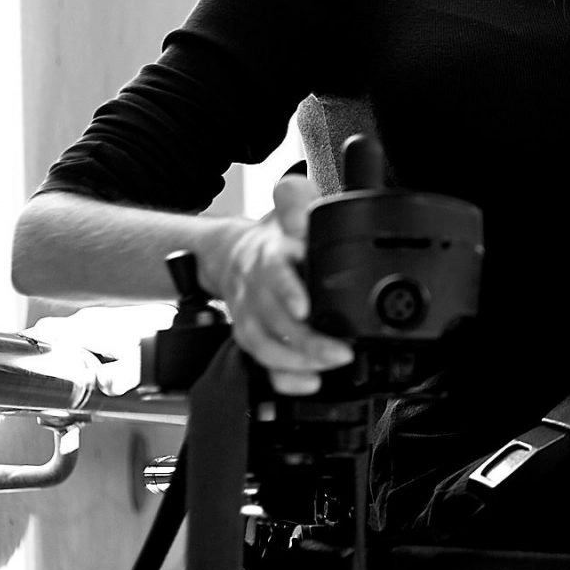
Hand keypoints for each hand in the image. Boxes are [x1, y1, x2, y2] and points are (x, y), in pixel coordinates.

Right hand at [203, 175, 351, 395]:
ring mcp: (248, 315)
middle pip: (272, 318)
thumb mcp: (286, 210)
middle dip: (305, 339)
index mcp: (267, 255)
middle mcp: (254, 288)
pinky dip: (284, 377)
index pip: (272, 271)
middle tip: (340, 349)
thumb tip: (293, 187)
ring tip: (329, 364)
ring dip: (297, 360)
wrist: (229, 255)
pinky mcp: (249, 336)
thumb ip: (293, 199)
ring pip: (263, 344)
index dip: (286, 290)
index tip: (304, 308)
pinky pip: (260, 363)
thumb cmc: (271, 237)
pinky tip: (308, 382)